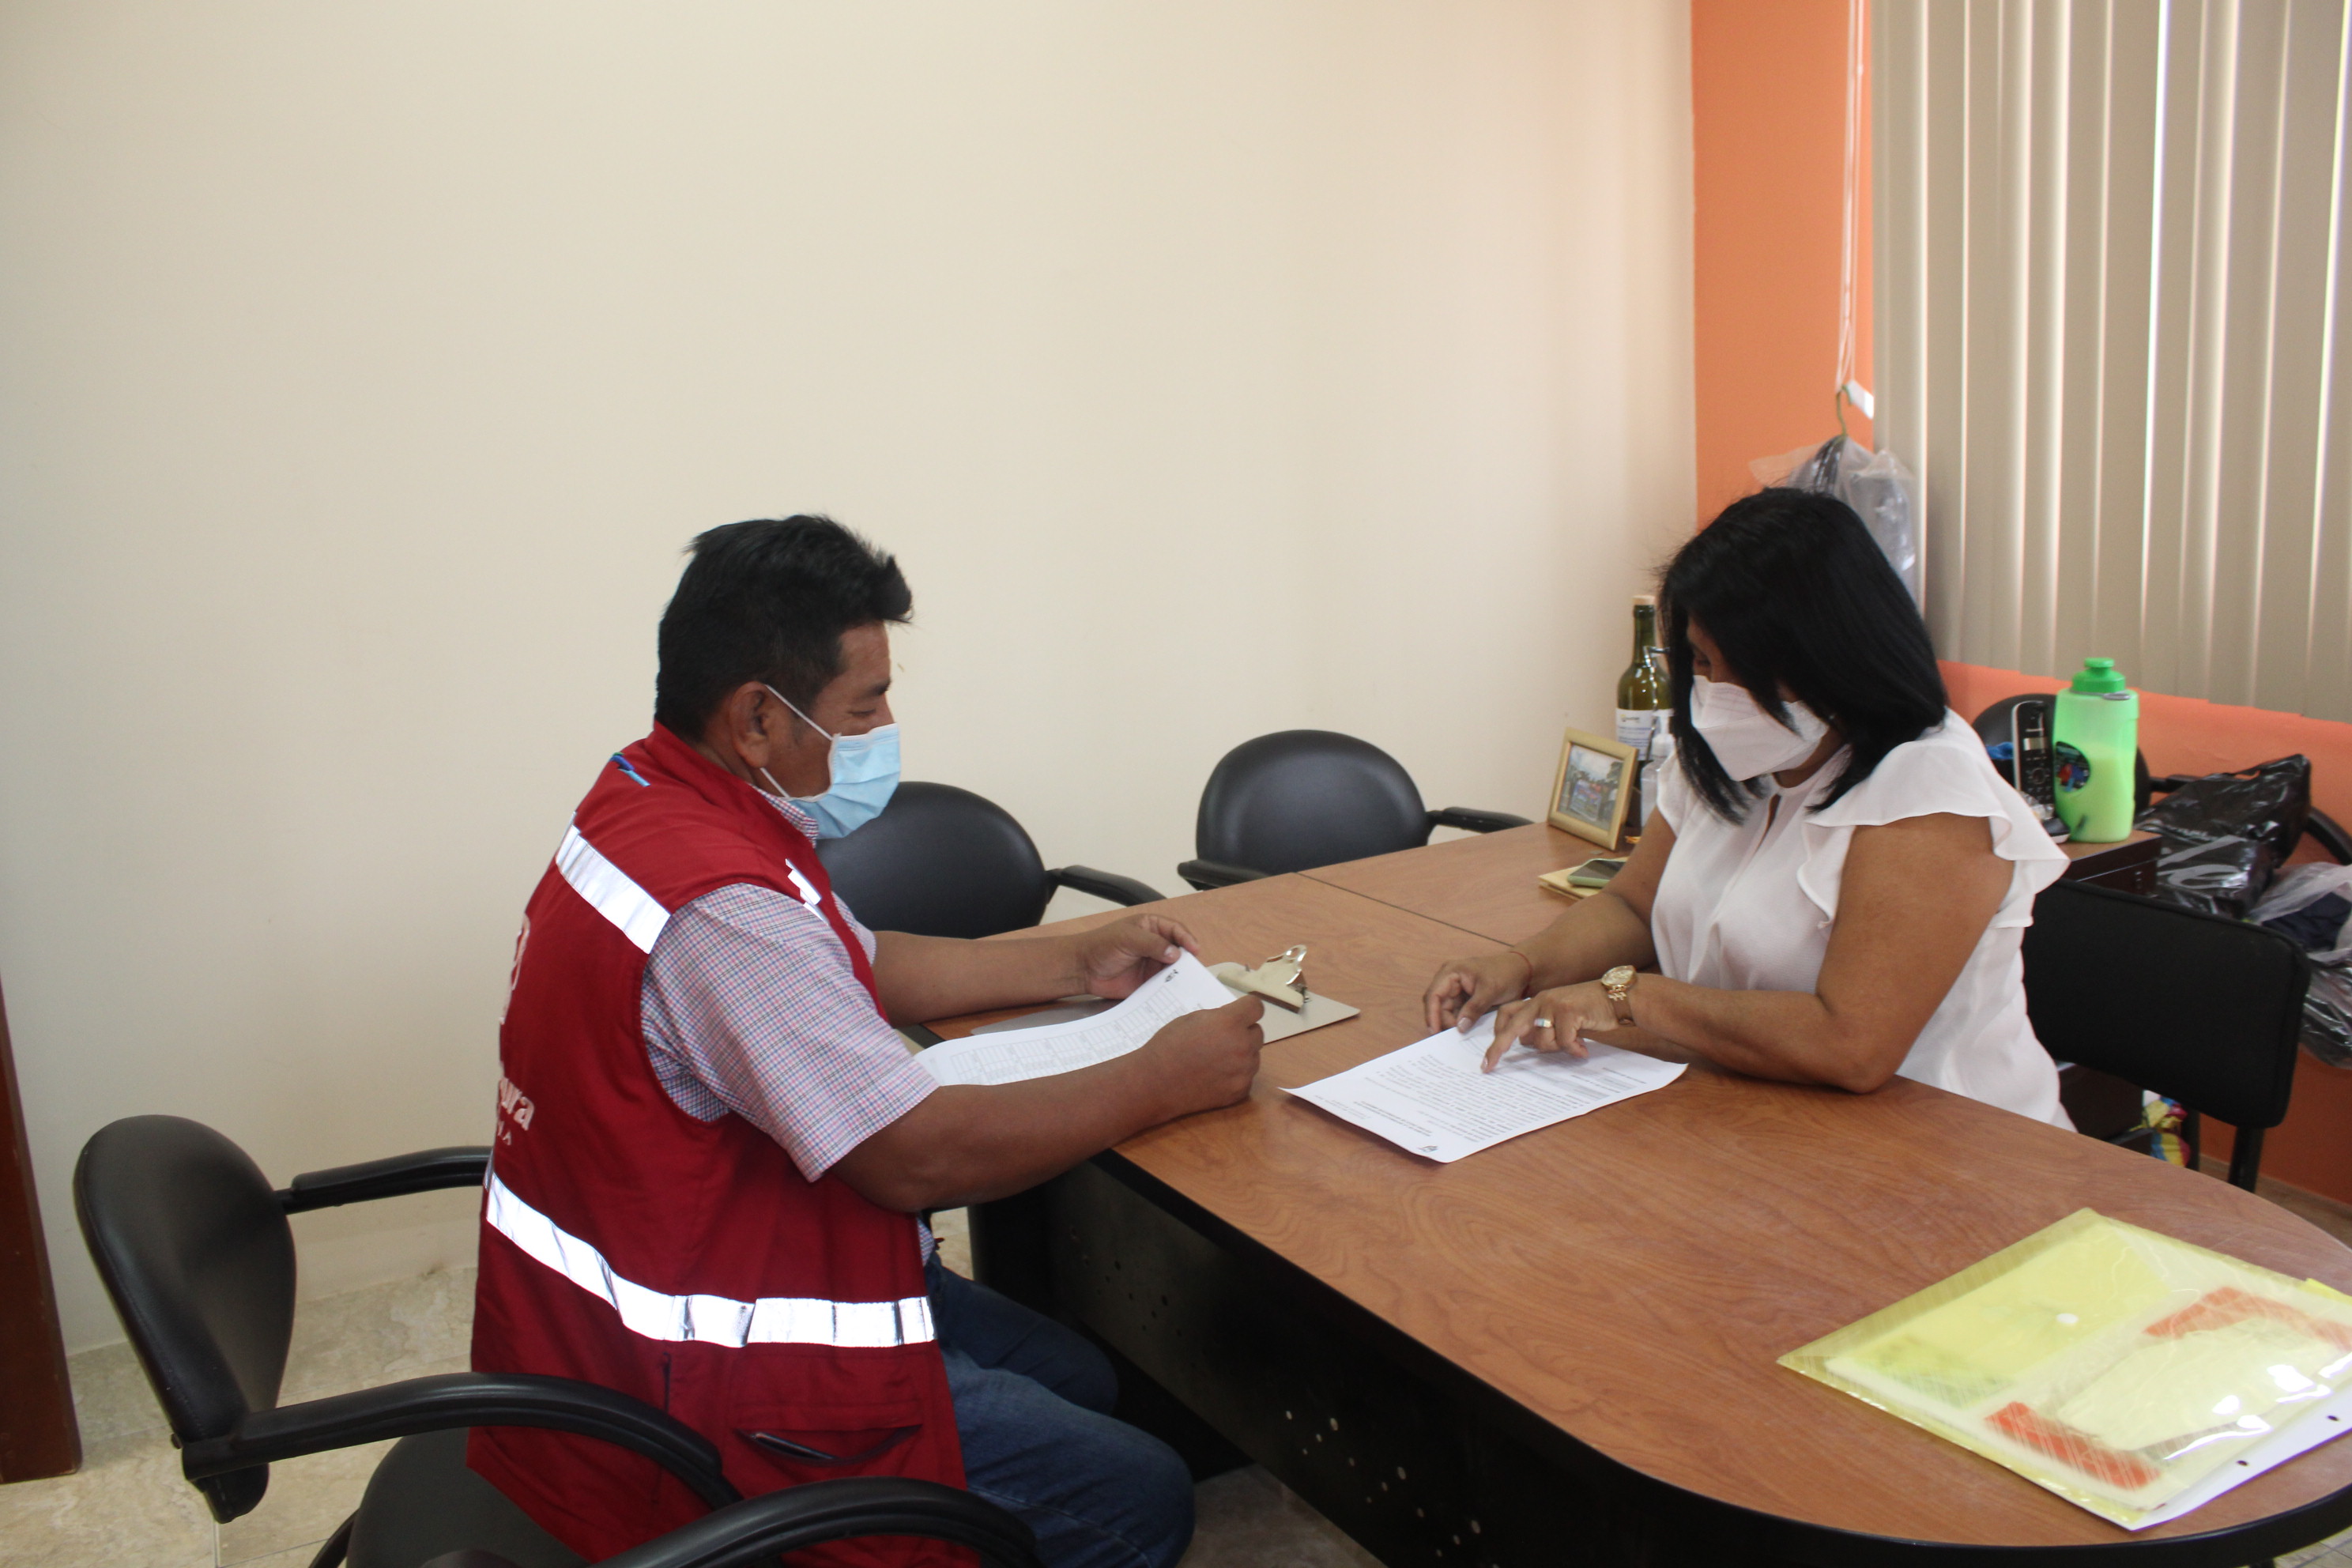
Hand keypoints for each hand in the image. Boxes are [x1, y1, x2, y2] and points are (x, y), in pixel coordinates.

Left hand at [1072, 915, 1201, 998]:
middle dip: (1187, 959)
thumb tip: (1175, 953)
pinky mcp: (1148, 983)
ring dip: (1181, 976)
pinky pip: (1164, 986)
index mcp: (1152, 927)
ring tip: (1189, 983)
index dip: (1187, 938)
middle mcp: (1156, 945)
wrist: (1083, 969)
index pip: (1176, 930)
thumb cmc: (1102, 945)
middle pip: (1179, 951)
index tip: (1194, 949)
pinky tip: (1176, 994)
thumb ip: (1152, 944)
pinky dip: (1171, 989)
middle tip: (1194, 969)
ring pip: (1175, 969)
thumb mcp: (1128, 938)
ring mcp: (1153, 964)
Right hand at [1138, 995, 1265, 1116]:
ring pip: (1254, 1056)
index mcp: (1229, 1023)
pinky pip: (1247, 1077)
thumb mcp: (1193, 1019)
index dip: (1248, 1009)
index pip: (1256, 1007)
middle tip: (1222, 1039)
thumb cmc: (1169, 1046)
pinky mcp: (1240, 1091)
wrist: (1156, 1082)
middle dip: (1243, 1032)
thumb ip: (1219, 1017)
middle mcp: (1242, 1046)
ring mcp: (1243, 1071)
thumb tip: (1234, 1020)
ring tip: (1216, 1060)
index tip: (1241, 1013)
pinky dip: (1235, 1076)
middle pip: (1258, 1032)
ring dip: (1241, 1054)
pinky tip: (1215, 1077)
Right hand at [1424, 951, 1533, 1032]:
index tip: (1435, 1032)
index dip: (1432, 1014)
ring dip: (1450, 1024)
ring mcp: (1456, 990)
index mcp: (1451, 972)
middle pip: (1437, 1005)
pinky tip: (1463, 1034)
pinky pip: (1457, 1013)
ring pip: (1446, 1011)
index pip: (1434, 995)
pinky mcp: (1465, 999)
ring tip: (1456, 1040)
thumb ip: (1473, 1009)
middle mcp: (1449, 981)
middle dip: (1442, 1021)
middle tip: (1451, 1039)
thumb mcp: (1490, 990)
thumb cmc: (1505, 974)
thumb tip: (1459, 1027)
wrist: (1522, 971)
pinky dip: (1459, 1023)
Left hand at [1482, 982, 1619, 1070]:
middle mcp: (1540, 1001)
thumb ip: (1543, 1027)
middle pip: (1511, 1027)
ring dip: (1558, 1048)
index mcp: (1536, 1002)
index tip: (1488, 1057)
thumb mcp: (1561, 1017)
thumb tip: (1525, 1044)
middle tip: (1488, 1067)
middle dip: (1498, 1048)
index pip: (1506, 1015)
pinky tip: (1583, 1048)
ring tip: (1573, 1043)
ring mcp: (1553, 1004)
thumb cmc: (1589, 1010)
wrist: (1615, 997)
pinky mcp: (1568, 1011)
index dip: (1496, 1035)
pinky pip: (1564, 1041)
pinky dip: (1574, 1049)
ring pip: (1543, 1041)